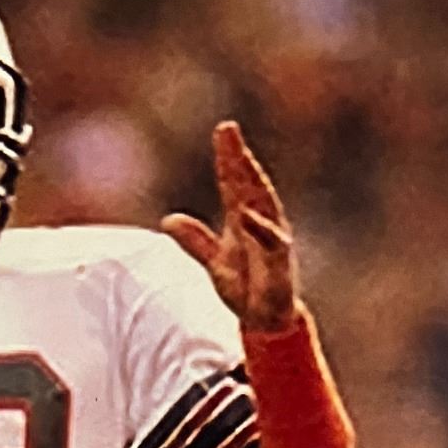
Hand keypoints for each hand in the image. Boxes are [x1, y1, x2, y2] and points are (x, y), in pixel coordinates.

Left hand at [161, 122, 299, 331]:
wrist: (265, 317)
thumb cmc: (245, 285)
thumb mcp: (214, 262)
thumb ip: (195, 241)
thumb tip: (168, 221)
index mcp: (244, 218)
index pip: (234, 183)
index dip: (228, 157)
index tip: (223, 130)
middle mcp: (260, 222)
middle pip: (249, 183)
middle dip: (239, 157)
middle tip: (227, 130)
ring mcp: (272, 238)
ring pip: (262, 203)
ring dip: (251, 180)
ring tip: (238, 158)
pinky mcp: (279, 261)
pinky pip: (271, 240)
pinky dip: (258, 227)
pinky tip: (246, 213)